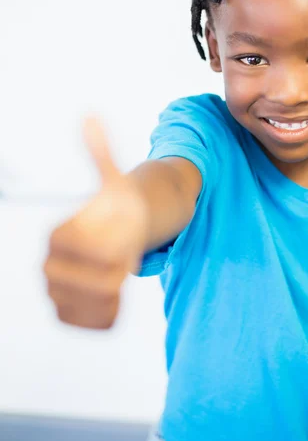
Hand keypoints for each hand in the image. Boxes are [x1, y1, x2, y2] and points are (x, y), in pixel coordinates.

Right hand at [43, 116, 148, 328]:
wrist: (114, 238)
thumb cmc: (116, 210)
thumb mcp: (115, 182)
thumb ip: (101, 153)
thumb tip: (90, 115)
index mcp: (58, 236)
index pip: (89, 254)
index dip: (114, 251)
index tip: (125, 243)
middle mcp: (49, 266)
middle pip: (92, 284)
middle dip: (116, 274)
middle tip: (125, 260)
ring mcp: (56, 292)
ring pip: (89, 308)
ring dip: (114, 297)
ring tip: (122, 279)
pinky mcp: (67, 312)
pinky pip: (89, 325)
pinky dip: (107, 317)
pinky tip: (116, 300)